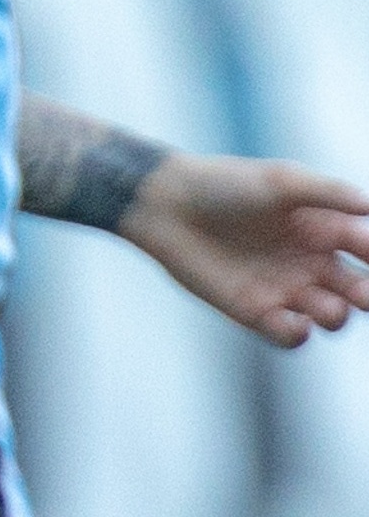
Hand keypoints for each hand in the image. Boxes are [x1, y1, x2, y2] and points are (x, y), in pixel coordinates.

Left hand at [122, 154, 368, 345]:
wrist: (167, 205)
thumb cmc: (225, 185)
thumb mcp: (282, 181)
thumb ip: (328, 192)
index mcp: (326, 229)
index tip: (368, 253)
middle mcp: (311, 262)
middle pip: (360, 290)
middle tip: (361, 293)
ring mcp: (285, 289)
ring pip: (332, 316)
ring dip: (337, 316)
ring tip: (328, 306)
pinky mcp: (254, 311)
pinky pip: (289, 335)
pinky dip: (298, 335)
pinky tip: (295, 323)